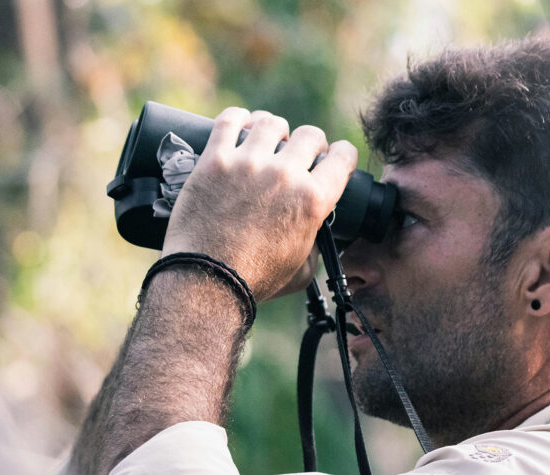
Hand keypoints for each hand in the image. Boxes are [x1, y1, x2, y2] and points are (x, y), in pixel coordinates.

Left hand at [161, 108, 355, 300]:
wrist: (207, 281)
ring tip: (266, 140)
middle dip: (309, 144)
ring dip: (273, 129)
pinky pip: (229, 120)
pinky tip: (239, 125)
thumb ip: (316, 244)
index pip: (343, 157)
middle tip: (297, 154)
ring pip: (271, 122)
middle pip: (310, 135)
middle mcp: (285, 175)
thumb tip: (315, 231)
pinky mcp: (215, 160)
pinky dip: (238, 118)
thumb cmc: (255, 280)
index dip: (342, 154)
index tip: (333, 157)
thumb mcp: (303, 269)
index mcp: (312, 200)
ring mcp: (248, 163)